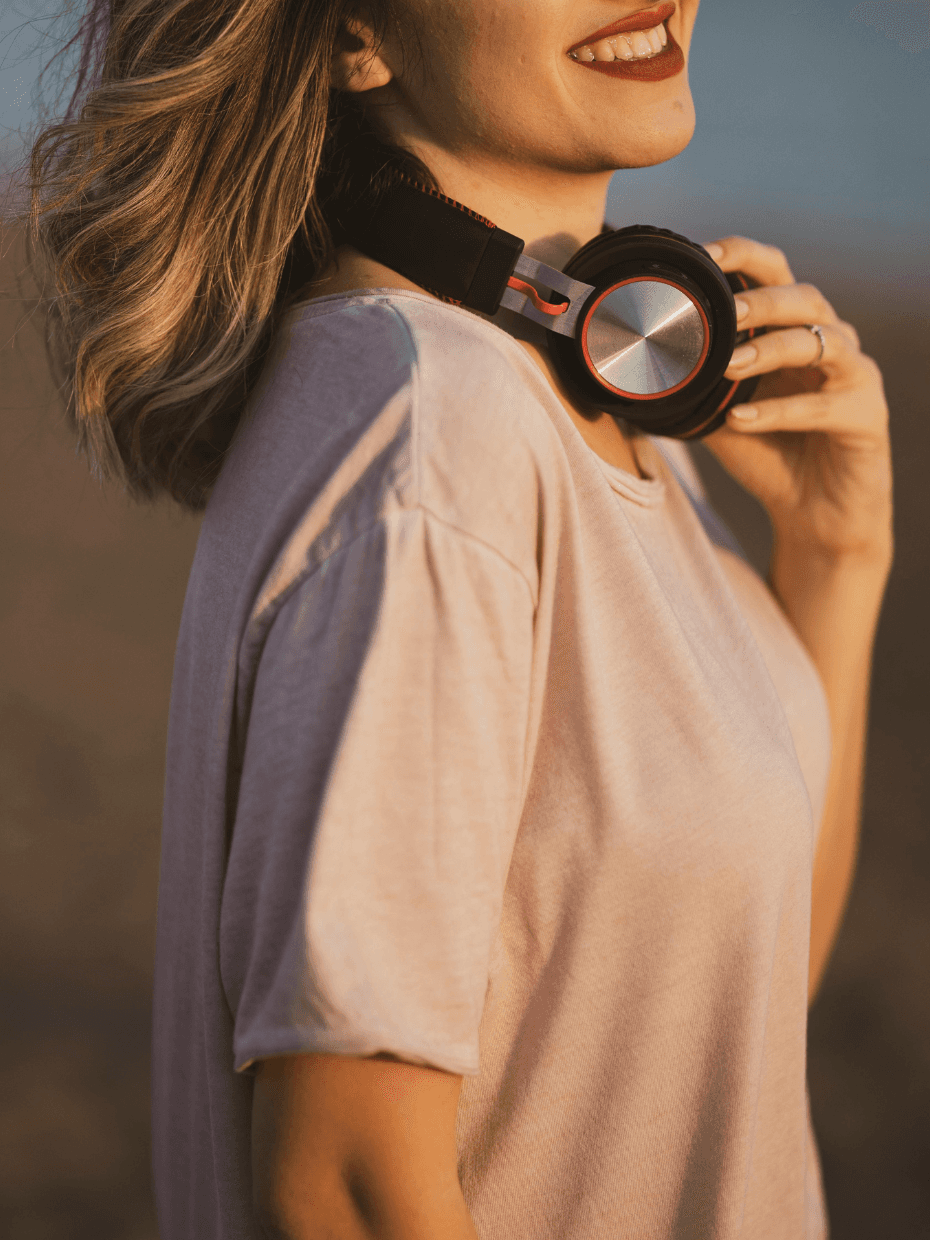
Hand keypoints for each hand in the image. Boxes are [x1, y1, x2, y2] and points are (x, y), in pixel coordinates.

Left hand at [701, 236, 892, 566]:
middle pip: (805, 297)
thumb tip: (627, 368)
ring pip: (821, 343)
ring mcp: (854, 375)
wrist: (812, 514)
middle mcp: (829, 342)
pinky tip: (741, 419)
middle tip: (722, 313)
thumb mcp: (716, 413)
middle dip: (761, 300)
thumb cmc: (766, 454)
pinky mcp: (867, 416)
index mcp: (792, 329)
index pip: (775, 272)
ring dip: (772, 349)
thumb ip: (690, 384)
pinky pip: (825, 406)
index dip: (743, 256)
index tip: (701, 254)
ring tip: (728, 365)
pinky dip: (780, 412)